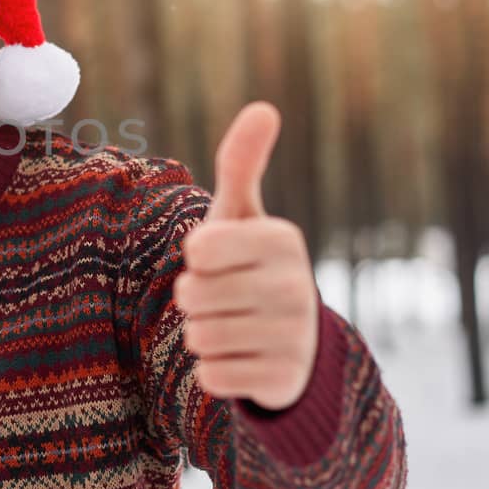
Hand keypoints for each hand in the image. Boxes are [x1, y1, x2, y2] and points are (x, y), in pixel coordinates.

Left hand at [175, 102, 319, 410]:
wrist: (295, 342)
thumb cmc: (251, 266)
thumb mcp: (243, 216)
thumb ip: (242, 164)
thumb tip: (263, 107)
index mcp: (283, 239)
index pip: (198, 250)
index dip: (197, 259)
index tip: (221, 260)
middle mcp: (297, 286)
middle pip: (191, 295)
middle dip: (195, 299)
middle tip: (225, 297)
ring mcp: (295, 336)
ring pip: (199, 337)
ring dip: (204, 334)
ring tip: (234, 326)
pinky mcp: (284, 381)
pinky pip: (212, 377)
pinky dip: (215, 370)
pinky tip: (243, 359)